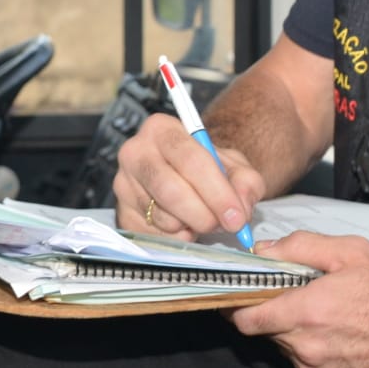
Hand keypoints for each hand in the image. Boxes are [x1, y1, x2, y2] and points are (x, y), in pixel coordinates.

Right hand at [113, 113, 264, 239]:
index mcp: (162, 129)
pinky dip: (177, 238)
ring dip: (192, 227)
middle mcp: (135, 152)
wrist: (184, 177)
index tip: (236, 216)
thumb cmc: (207, 168)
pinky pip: (153, 236)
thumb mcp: (234, 166)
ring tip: (204, 218)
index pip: (190, 160)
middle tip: (224, 225)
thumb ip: (246, 182)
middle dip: (204, 214)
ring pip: (163, 217)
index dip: (217, 192)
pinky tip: (185, 226)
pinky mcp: (121, 213)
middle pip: (170, 190)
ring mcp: (123, 184)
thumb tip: (240, 208)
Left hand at [230, 232, 368, 367]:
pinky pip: (300, 361)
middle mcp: (305, 347)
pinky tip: (329, 330)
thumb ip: (302, 246)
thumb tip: (263, 250)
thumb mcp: (351, 252)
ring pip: (281, 346)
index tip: (239, 291)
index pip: (246, 318)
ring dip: (287, 329)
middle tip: (284, 292)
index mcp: (307, 312)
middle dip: (267, 311)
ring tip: (315, 310)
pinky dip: (305, 345)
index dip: (237, 304)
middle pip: (263, 331)